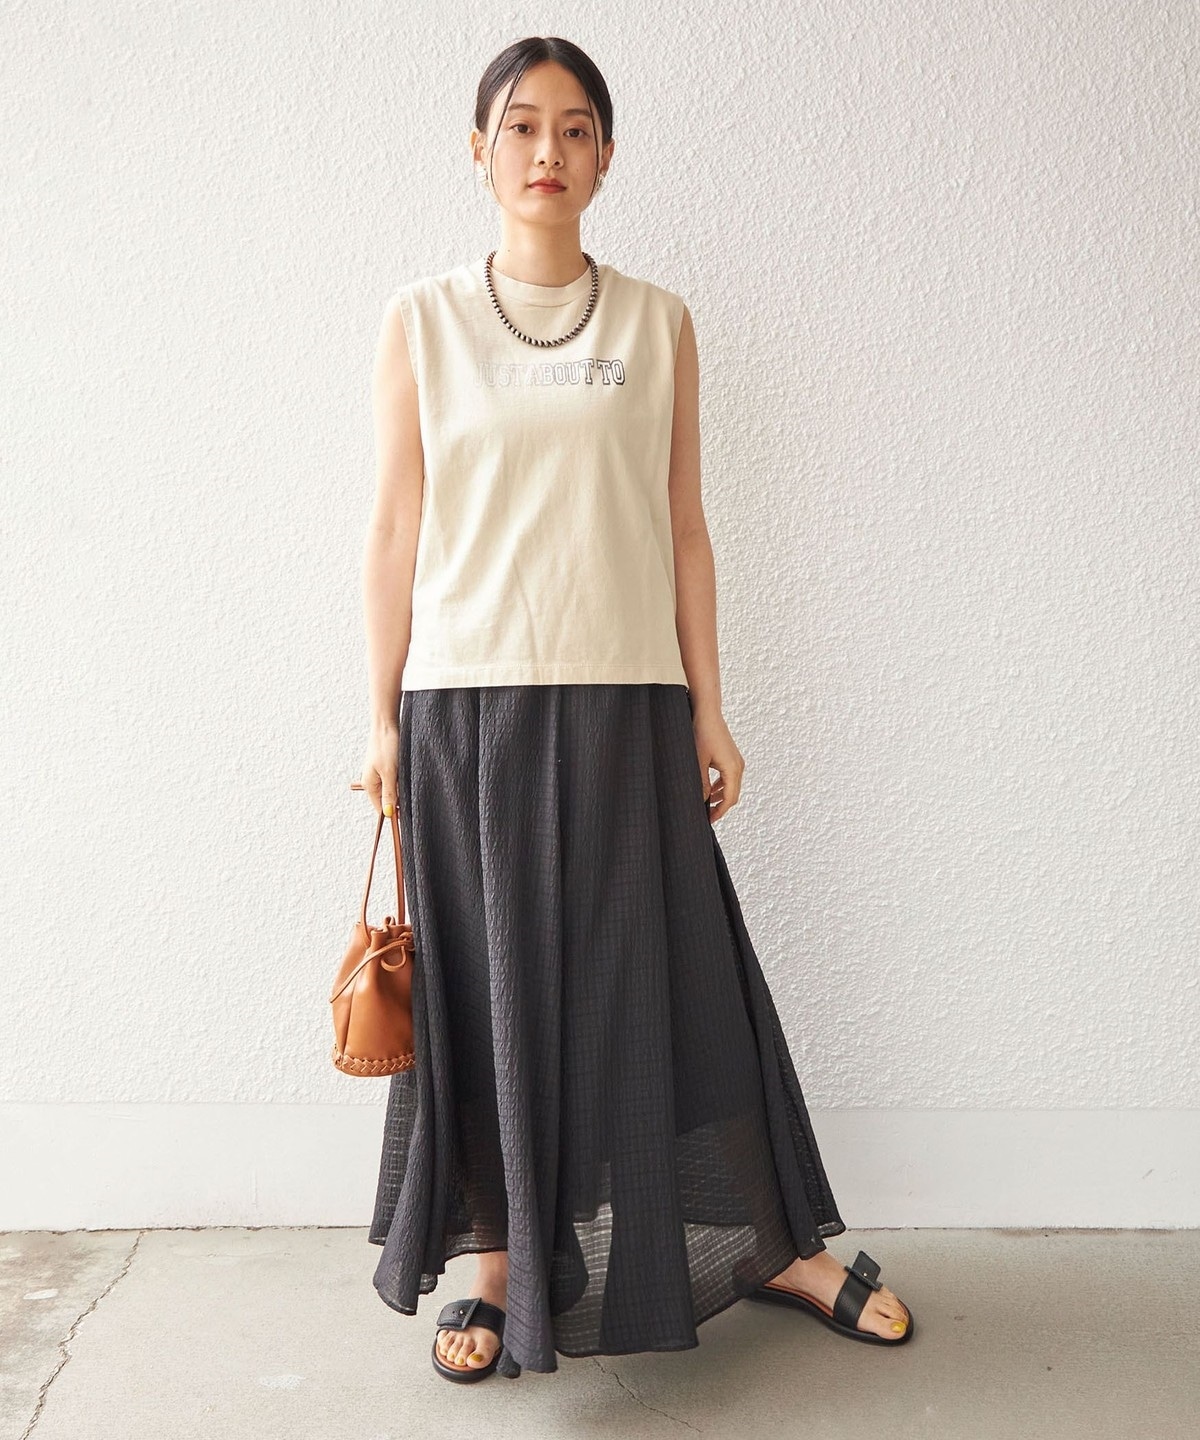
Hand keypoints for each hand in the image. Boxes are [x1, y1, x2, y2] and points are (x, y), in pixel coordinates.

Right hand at [354, 723, 399, 817]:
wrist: (387, 725)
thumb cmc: (386, 746)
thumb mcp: (389, 772)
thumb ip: (389, 793)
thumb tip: (389, 813)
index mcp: (370, 785)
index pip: (380, 808)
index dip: (393, 814)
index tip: (406, 817)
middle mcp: (373, 781)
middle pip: (388, 799)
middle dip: (399, 799)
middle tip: (409, 792)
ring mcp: (380, 774)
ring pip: (394, 790)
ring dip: (402, 787)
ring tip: (406, 776)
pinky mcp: (388, 767)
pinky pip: (396, 780)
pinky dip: (402, 779)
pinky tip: (407, 772)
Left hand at [691, 705, 743, 822]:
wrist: (707, 712)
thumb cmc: (703, 733)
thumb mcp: (698, 762)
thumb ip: (700, 784)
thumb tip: (701, 801)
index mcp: (733, 769)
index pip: (729, 799)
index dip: (719, 812)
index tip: (709, 820)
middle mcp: (738, 766)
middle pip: (732, 795)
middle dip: (720, 807)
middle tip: (706, 816)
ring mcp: (736, 761)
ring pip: (731, 786)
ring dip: (720, 797)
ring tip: (705, 805)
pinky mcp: (731, 757)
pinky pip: (729, 777)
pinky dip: (720, 786)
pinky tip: (708, 790)